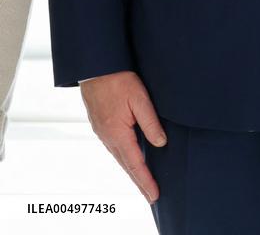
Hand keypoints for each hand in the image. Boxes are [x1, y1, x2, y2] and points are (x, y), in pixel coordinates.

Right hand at [80, 71, 166, 202]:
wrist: (95, 67)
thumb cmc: (118, 80)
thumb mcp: (139, 98)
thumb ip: (150, 121)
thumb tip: (160, 143)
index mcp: (117, 133)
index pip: (135, 163)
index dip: (146, 180)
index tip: (155, 194)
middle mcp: (107, 137)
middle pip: (126, 165)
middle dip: (139, 181)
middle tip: (152, 195)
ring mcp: (102, 132)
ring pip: (119, 157)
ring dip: (132, 171)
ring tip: (144, 182)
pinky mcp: (101, 126)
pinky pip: (114, 148)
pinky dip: (124, 158)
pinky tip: (131, 159)